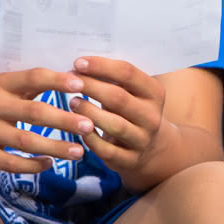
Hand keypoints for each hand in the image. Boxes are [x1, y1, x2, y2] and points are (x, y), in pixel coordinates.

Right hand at [0, 68, 90, 173]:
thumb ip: (30, 85)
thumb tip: (72, 77)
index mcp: (1, 84)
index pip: (33, 77)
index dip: (57, 81)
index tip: (81, 84)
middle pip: (34, 112)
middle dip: (64, 119)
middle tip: (89, 125)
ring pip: (25, 141)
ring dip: (55, 147)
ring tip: (80, 151)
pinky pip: (10, 162)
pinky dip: (32, 165)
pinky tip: (49, 164)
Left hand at [66, 56, 167, 176]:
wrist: (151, 148)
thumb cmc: (132, 111)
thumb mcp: (132, 93)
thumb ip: (113, 79)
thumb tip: (82, 63)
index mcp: (155, 93)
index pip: (128, 74)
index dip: (101, 66)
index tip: (78, 63)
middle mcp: (152, 116)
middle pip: (119, 98)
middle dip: (91, 87)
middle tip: (68, 81)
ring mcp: (142, 140)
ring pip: (113, 125)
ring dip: (89, 112)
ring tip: (71, 102)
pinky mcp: (130, 160)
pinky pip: (106, 149)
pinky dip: (89, 138)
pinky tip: (77, 128)